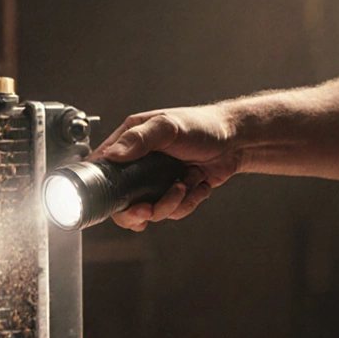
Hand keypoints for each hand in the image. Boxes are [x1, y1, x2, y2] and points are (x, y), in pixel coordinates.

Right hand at [88, 106, 238, 230]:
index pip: (102, 169)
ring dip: (170, 204)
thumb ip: (139, 139)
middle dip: (137, 211)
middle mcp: (138, 164)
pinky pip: (172, 212)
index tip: (116, 201)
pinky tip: (197, 185)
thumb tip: (112, 154)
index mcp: (129, 142)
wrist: (236, 140)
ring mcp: (155, 181)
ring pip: (149, 211)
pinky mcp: (173, 194)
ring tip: (185, 184)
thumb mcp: (167, 126)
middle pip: (121, 202)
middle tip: (147, 209)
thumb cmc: (202, 125)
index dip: (104, 189)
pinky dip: (187, 203)